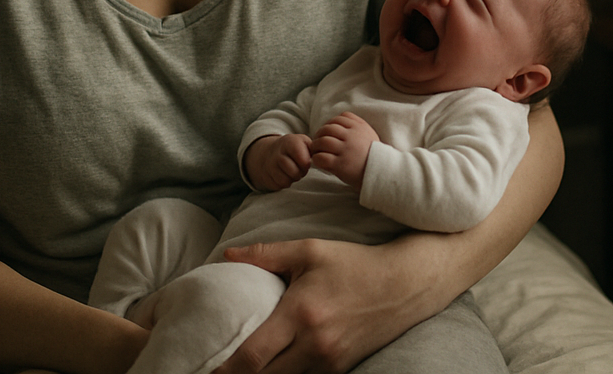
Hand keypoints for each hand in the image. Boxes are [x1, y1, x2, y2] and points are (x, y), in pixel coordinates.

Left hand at [212, 237, 445, 373]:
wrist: (404, 284)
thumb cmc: (354, 263)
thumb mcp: (310, 250)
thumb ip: (265, 254)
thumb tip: (226, 255)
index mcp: (301, 313)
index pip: (253, 355)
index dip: (226, 369)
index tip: (208, 370)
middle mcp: (315, 344)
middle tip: (217, 373)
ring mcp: (330, 361)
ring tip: (243, 371)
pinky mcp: (341, 369)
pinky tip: (275, 369)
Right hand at [245, 134, 313, 191]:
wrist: (269, 152)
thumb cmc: (293, 148)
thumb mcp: (304, 142)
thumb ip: (313, 148)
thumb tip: (320, 159)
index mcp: (290, 142)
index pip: (303, 160)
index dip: (306, 165)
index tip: (305, 162)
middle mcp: (277, 153)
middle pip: (294, 172)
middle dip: (300, 173)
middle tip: (299, 169)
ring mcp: (269, 165)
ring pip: (285, 181)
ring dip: (292, 179)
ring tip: (292, 171)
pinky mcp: (265, 176)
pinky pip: (278, 185)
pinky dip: (283, 183)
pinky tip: (283, 175)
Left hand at [309, 112, 378, 189]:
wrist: (382, 174)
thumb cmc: (373, 155)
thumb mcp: (370, 134)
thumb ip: (357, 125)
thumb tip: (337, 121)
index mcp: (359, 128)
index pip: (339, 118)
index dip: (330, 123)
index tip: (327, 132)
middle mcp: (352, 137)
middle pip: (328, 128)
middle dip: (320, 133)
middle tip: (318, 141)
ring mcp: (346, 150)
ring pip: (323, 141)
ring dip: (316, 145)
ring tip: (316, 151)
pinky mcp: (341, 165)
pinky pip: (322, 157)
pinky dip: (317, 158)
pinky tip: (319, 161)